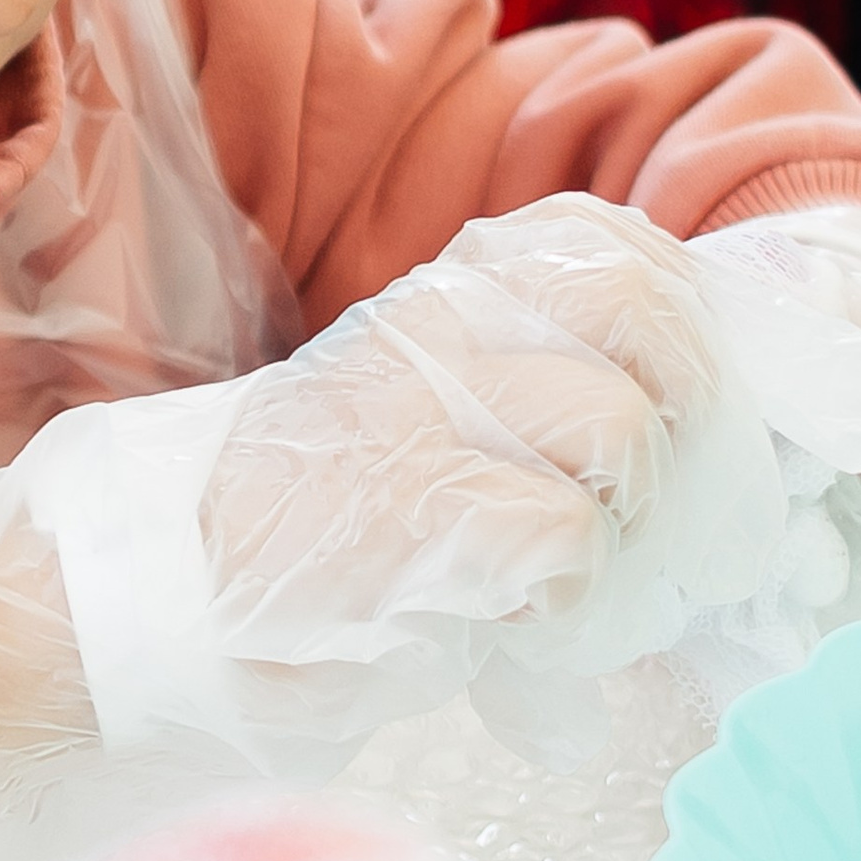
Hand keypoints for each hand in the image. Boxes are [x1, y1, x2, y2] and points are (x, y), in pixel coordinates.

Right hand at [199, 198, 790, 727]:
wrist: (166, 587)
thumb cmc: (321, 515)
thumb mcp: (424, 405)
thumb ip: (536, 382)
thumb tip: (695, 416)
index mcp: (450, 288)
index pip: (619, 245)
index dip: (686, 326)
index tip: (675, 407)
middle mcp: (440, 323)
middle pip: (648, 311)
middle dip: (689, 414)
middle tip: (645, 498)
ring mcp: (422, 410)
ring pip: (626, 432)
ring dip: (623, 527)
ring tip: (559, 569)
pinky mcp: (414, 512)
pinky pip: (570, 539)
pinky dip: (568, 599)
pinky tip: (513, 614)